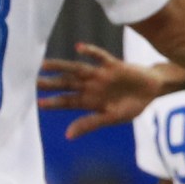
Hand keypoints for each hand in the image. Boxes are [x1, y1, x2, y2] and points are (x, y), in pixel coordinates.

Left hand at [38, 44, 166, 138]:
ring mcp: (100, 74)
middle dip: (51, 83)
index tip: (38, 103)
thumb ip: (90, 124)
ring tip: (45, 64)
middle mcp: (91, 86)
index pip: (67, 101)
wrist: (152, 90)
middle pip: (67, 83)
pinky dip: (91, 52)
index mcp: (90, 101)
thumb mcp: (112, 118)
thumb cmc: (132, 105)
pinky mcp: (113, 65)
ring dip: (62, 67)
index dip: (53, 102)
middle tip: (32, 80)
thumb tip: (68, 135)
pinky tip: (78, 48)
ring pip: (77, 69)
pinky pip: (100, 57)